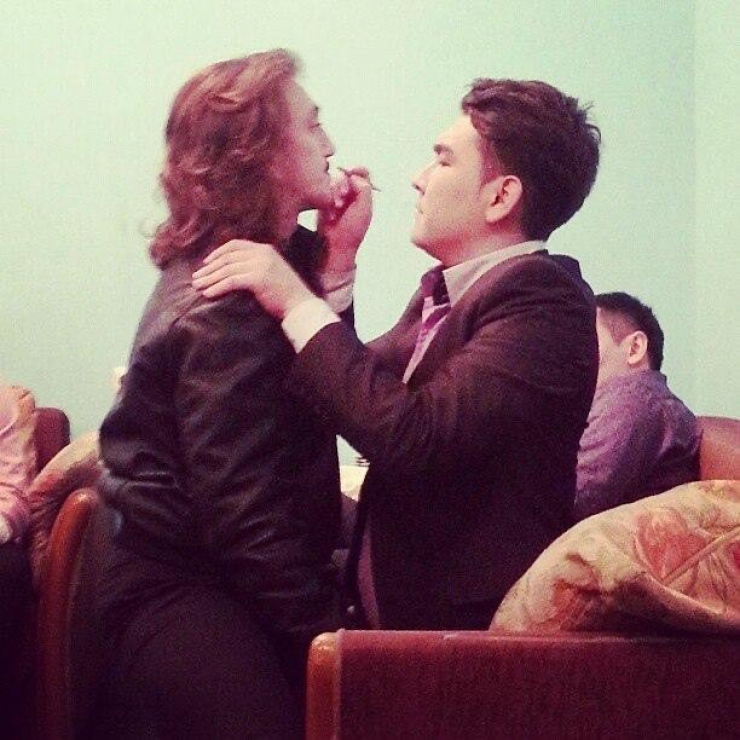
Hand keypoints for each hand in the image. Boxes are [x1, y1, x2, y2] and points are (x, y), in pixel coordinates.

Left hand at [192, 240, 314, 318]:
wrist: (300, 305)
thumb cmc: (286, 294)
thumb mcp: (272, 272)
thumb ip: (256, 266)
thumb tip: (234, 271)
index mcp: (265, 249)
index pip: (236, 245)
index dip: (218, 253)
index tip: (206, 262)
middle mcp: (262, 253)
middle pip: (228, 257)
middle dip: (209, 268)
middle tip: (196, 277)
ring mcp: (260, 265)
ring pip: (227, 269)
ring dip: (210, 278)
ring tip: (198, 286)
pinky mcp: (257, 278)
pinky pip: (231, 281)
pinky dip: (217, 287)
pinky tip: (208, 294)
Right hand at [318, 167, 373, 272]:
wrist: (335, 245)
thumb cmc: (352, 232)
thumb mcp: (364, 210)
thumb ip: (364, 190)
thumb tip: (355, 176)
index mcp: (364, 196)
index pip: (363, 175)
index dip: (359, 171)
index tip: (353, 171)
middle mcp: (351, 196)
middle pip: (347, 176)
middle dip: (344, 185)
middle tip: (343, 196)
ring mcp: (338, 198)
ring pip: (334, 183)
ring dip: (335, 194)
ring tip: (337, 208)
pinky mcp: (325, 202)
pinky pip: (324, 192)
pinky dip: (327, 200)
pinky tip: (330, 212)